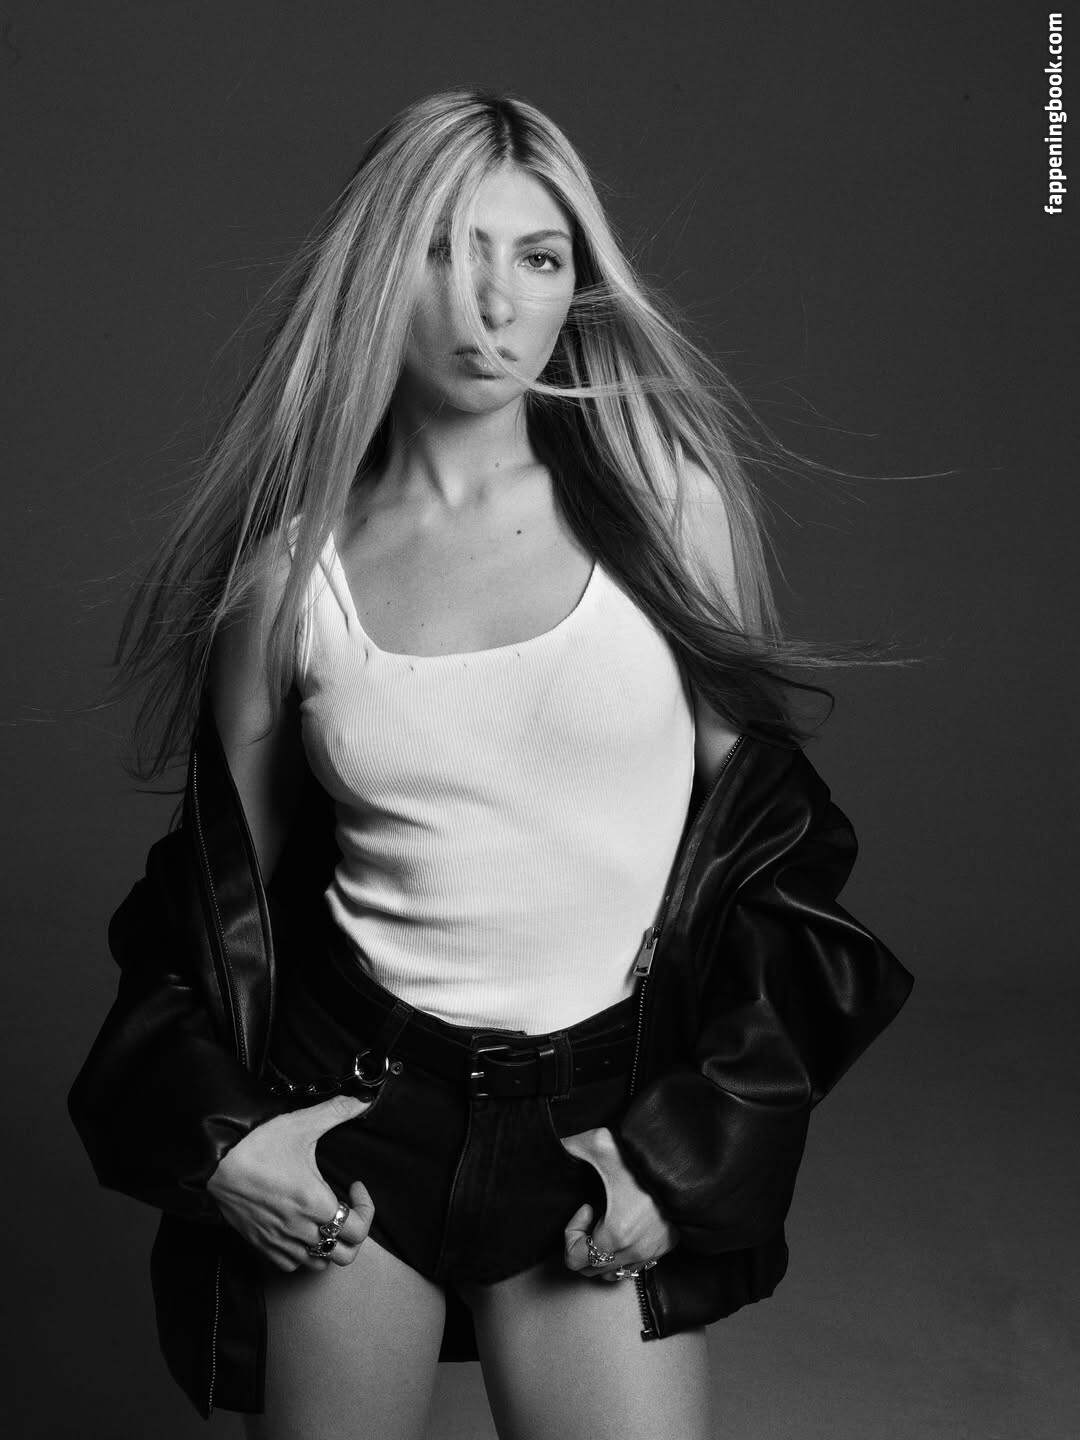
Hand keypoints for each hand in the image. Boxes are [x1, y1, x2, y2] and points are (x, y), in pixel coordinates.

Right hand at [206, 1093, 374, 1271]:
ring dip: (328, 1245)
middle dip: (353, 1232)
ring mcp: (279, 1240)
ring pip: (318, 1263)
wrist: (214, 1161)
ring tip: (326, 1219)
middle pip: (343, 1253)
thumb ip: (336, 1111)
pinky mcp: (260, 1244)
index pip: (358, 1229)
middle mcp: (299, 1229)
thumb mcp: (301, 1124)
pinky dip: (302, 1254)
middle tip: (347, 1209)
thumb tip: (363, 1099)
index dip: (366, 1208)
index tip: (355, 1187)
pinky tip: (301, 1230)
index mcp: (315, 1203)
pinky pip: (290, 1264)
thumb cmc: (257, 1144)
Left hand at [560, 1126, 677, 1282]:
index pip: (574, 1260)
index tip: (586, 1206)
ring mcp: (652, 1252)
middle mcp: (635, 1251)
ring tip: (609, 1219)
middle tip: (595, 1212)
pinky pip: (636, 1265)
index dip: (572, 1232)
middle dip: (584, 1243)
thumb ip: (571, 1145)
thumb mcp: (601, 1143)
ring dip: (603, 1251)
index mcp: (616, 1235)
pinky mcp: (666, 1248)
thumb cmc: (644, 1156)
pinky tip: (627, 1222)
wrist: (689, 1162)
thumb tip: (553, 1145)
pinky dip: (623, 1253)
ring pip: (614, 1272)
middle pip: (592, 1269)